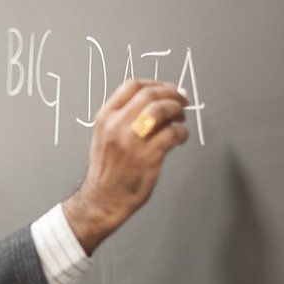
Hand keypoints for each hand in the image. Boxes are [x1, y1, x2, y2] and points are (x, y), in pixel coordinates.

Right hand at [63, 80, 188, 253]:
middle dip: (171, 94)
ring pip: (162, 110)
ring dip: (177, 110)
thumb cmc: (107, 170)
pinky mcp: (149, 156)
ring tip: (181, 118)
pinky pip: (172, 134)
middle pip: (150, 94)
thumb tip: (156, 102)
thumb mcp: (105, 136)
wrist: (102, 199)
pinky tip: (180, 138)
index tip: (166, 89)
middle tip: (182, 100)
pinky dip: (181, 133)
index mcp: (106, 117)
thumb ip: (124, 118)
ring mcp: (133, 140)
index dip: (154, 84)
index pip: (132, 86)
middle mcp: (117, 125)